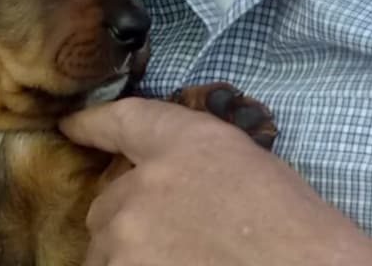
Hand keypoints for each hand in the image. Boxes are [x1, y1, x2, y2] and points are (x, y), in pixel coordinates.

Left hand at [60, 98, 371, 265]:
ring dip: (128, 256)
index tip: (72, 125)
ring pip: (105, 248)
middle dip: (131, 220)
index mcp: (185, 143)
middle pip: (109, 201)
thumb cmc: (299, 230)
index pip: (124, 120)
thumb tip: (164, 186)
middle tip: (176, 241)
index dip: (93, 123)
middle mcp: (144, 184)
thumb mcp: (250, 166)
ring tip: (183, 261)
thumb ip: (195, 163)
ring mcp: (128, 238)